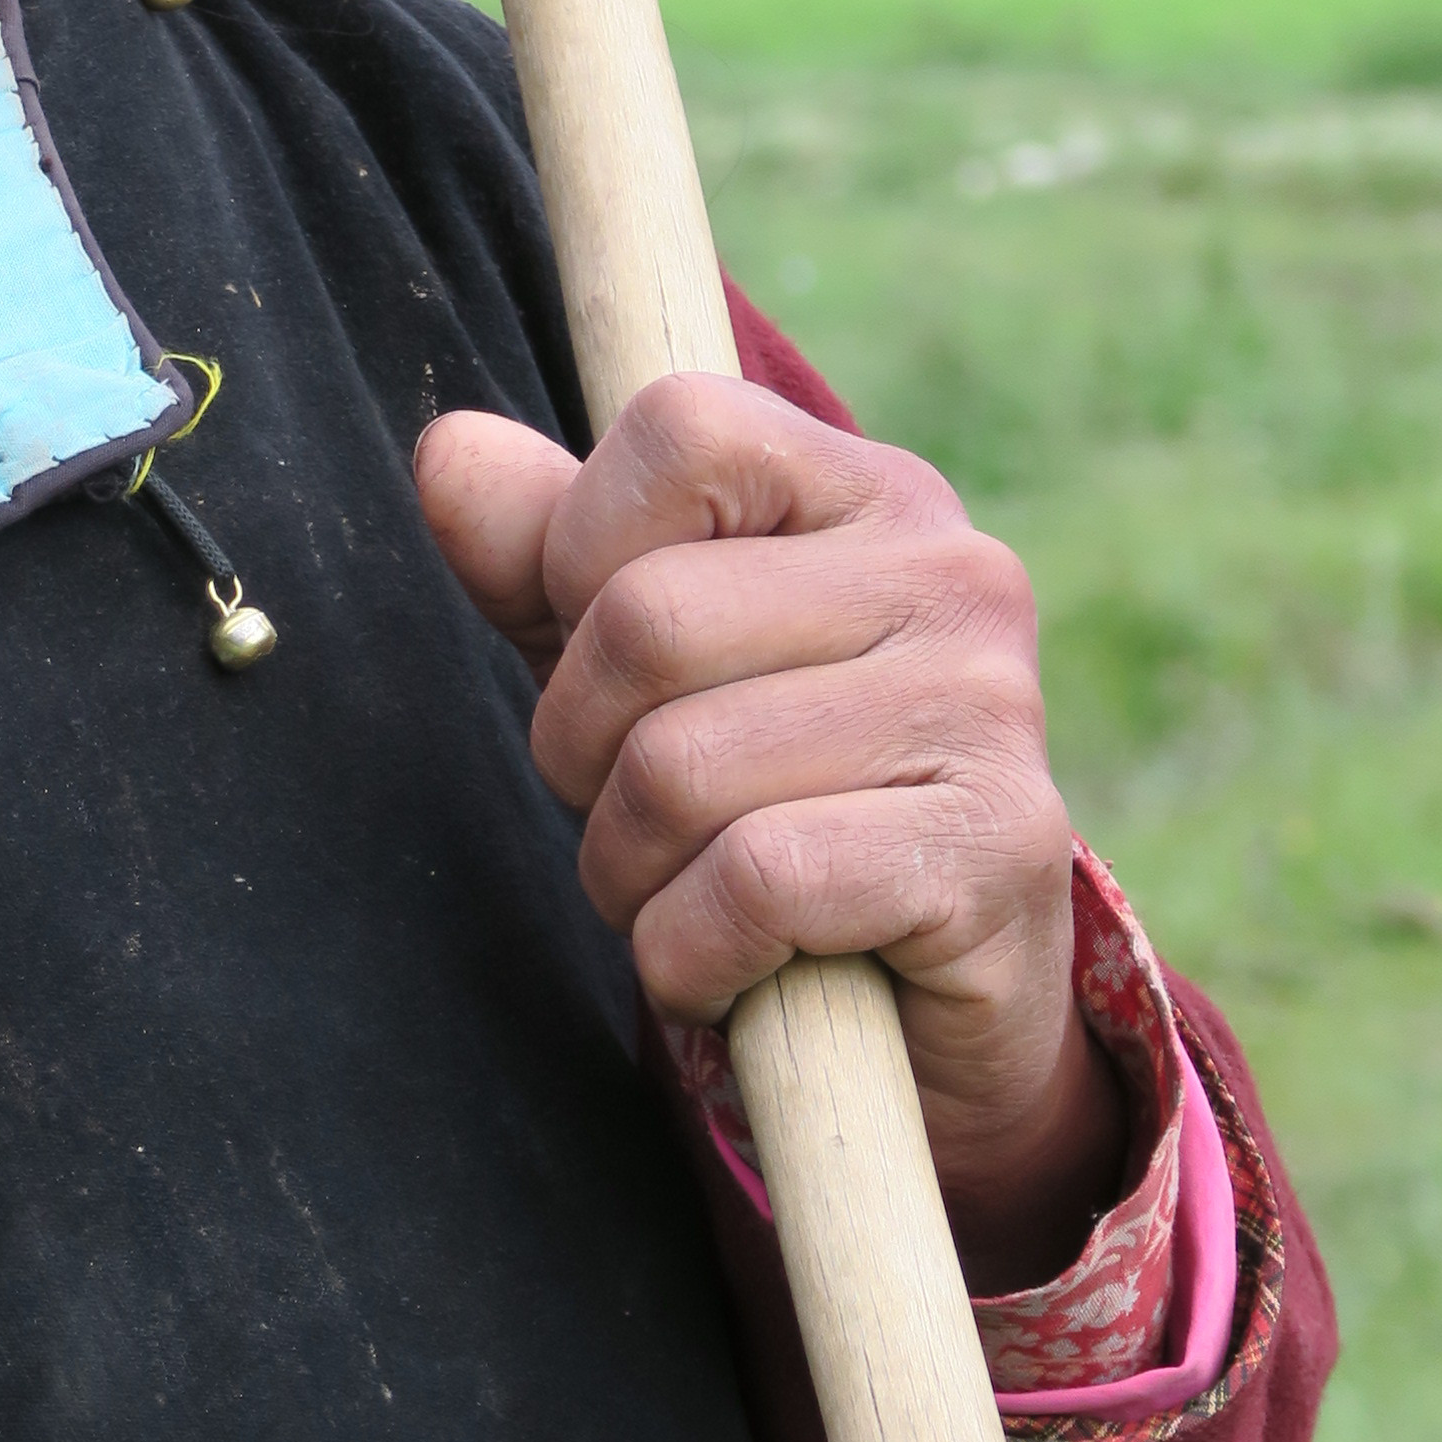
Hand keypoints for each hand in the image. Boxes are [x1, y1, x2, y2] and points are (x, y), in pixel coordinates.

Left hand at [418, 381, 1117, 1284]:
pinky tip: (739, 967)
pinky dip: (693, 955)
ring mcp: (989, 709)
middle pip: (646, 621)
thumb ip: (541, 556)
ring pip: (679, 771)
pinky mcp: (993, 850)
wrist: (929, 1013)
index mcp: (872, 492)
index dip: (581, 557)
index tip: (617, 669)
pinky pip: (750, 884)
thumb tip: (448, 454)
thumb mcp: (641, 667)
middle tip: (641, 821)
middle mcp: (953, 573)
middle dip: (583, 756)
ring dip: (632, 877)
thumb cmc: (767, 805)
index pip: (679, 429)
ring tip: (692, 896)